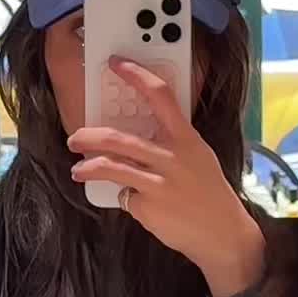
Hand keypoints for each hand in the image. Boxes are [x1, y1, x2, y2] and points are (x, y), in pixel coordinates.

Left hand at [67, 57, 266, 296]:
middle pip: (120, 138)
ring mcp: (159, 183)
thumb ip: (172, 144)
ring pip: (112, 167)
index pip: (160, 96)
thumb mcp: (198, 158)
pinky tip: (127, 201)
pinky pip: (125, 196)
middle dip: (90, 136)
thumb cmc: (208, 193)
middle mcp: (172, 157)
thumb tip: (136, 137)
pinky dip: (122, 197)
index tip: (116, 63)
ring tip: (77, 169)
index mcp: (187, 138)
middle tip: (75, 137)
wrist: (222, 233)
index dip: (136, 76)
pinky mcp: (148, 206)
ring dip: (88, 166)